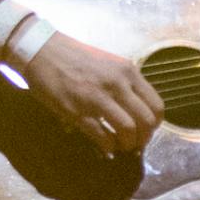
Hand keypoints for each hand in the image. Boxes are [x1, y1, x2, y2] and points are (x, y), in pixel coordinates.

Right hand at [22, 32, 163, 155]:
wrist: (42, 51)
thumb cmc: (76, 58)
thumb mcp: (110, 64)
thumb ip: (125, 84)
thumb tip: (136, 110)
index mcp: (128, 71)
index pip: (156, 105)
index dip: (155, 124)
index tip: (146, 130)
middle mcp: (117, 84)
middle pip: (146, 121)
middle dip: (144, 138)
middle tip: (135, 144)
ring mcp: (98, 98)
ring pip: (128, 130)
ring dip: (127, 145)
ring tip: (121, 146)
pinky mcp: (78, 111)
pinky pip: (102, 136)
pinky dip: (107, 147)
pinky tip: (105, 148)